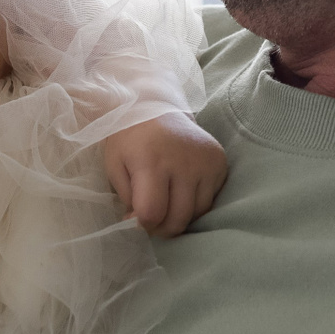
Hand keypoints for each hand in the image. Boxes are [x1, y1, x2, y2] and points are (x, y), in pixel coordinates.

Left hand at [102, 112, 227, 237]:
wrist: (155, 106)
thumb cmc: (130, 139)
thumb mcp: (115, 166)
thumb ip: (127, 199)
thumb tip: (141, 225)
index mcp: (151, 162)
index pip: (152, 214)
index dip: (142, 224)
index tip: (134, 217)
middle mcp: (183, 162)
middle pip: (178, 219)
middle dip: (161, 227)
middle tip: (151, 217)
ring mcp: (205, 162)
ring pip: (197, 213)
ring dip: (180, 216)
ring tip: (166, 203)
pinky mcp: (219, 161)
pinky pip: (210, 199)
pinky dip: (195, 202)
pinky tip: (182, 189)